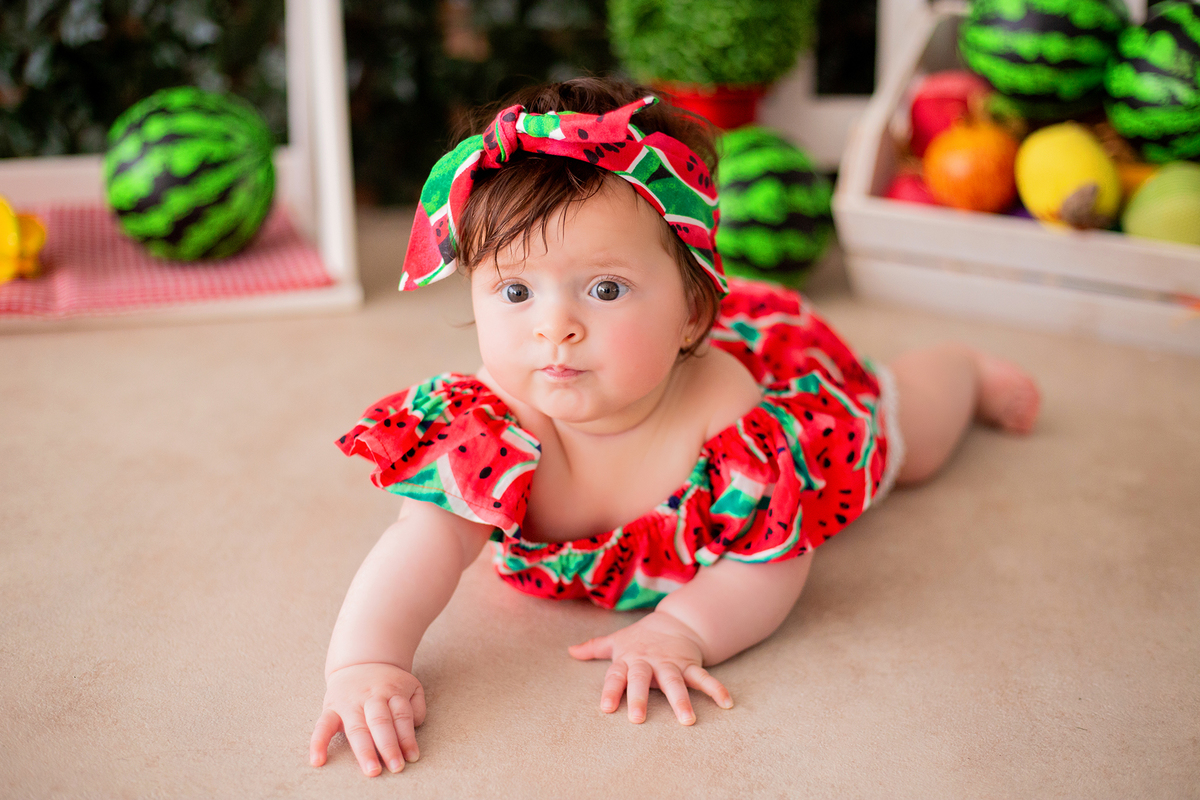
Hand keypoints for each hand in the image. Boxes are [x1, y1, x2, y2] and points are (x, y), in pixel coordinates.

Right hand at [310, 662, 425, 775]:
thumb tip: (413, 727)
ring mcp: (349, 703)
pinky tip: (318, 760)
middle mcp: (371, 697)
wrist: (360, 660)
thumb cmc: (388, 683)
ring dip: (365, 751)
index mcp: (392, 691)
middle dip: (389, 746)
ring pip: (357, 728)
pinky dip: (318, 743)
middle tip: (396, 767)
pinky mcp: (330, 708)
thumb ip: (415, 706)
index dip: (408, 738)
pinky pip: (322, 726)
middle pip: (380, 722)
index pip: (401, 716)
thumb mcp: (409, 685)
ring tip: (372, 770)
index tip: (412, 757)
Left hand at [568, 611, 732, 724]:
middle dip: (640, 698)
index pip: (616, 676)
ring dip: (681, 701)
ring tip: (687, 721)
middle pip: (642, 680)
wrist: (675, 621)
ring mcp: (671, 664)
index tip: (607, 708)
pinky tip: (727, 704)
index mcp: (628, 659)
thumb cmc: (640, 637)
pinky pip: (704, 678)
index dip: (611, 691)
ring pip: (675, 682)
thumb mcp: (617, 641)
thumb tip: (570, 651)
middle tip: (638, 719)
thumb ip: (594, 648)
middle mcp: (648, 662)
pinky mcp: (690, 664)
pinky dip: (716, 689)